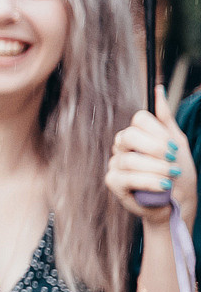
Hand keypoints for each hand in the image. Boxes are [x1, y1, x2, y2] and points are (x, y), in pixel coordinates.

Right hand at [106, 87, 196, 223]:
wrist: (178, 202)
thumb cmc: (178, 173)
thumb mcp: (178, 142)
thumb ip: (165, 118)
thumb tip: (159, 90)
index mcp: (137, 135)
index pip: (139, 120)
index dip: (158, 132)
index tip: (174, 147)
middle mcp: (122, 147)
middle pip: (129, 135)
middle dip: (156, 148)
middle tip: (173, 159)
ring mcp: (116, 164)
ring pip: (130, 159)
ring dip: (157, 168)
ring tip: (171, 176)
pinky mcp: (114, 183)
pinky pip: (126, 178)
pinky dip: (149, 181)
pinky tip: (163, 186)